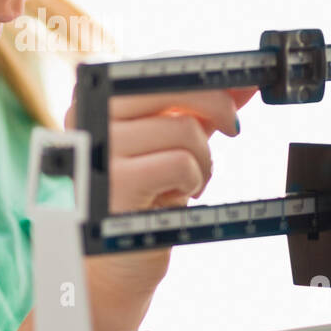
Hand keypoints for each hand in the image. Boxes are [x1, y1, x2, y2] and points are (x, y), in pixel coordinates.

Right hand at [64, 83, 257, 327]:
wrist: (111, 264)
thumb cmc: (140, 199)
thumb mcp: (167, 145)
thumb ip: (199, 111)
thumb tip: (242, 84)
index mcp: (95, 98)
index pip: (153, 66)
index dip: (201, 72)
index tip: (241, 81)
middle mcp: (88, 114)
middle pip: (170, 85)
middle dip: (216, 104)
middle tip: (234, 127)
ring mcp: (98, 147)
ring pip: (184, 129)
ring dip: (203, 160)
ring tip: (190, 180)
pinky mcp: (114, 182)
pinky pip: (181, 163)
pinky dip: (194, 180)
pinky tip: (179, 195)